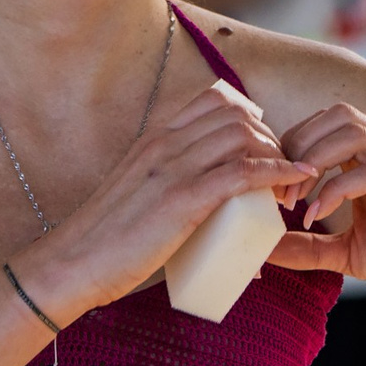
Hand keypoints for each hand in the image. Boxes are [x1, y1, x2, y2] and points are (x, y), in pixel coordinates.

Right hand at [12, 82, 320, 320]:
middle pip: (237, 116)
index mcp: (153, 139)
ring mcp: (172, 168)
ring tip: (289, 188)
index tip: (264, 151)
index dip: (251, 120)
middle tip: (283, 175)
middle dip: (271, 139)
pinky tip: (293, 181)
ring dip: (278, 157)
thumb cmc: (104, 242)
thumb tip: (202, 213)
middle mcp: (164, 143)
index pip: (214, 102)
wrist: (71, 264)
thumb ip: (164, 189)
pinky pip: (242, 171)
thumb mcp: (136, 196)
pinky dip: (277, 172)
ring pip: (244, 136)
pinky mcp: (181, 198)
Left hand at [268, 103, 365, 307]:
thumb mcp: (346, 252)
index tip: (272, 185)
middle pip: (337, 115)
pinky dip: (336, 189)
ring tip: (294, 200)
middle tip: (279, 191)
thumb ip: (307, 247)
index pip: (326, 122)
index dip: (292, 144)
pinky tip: (317, 215)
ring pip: (354, 132)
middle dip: (298, 146)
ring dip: (314, 160)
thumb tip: (263, 248)